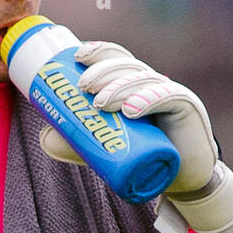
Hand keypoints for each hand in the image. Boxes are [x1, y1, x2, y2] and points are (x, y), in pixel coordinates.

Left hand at [40, 40, 232, 232]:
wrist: (180, 181)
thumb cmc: (144, 158)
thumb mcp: (105, 149)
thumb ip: (78, 142)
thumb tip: (44, 137)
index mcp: (134, 84)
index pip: (117, 58)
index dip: (99, 52)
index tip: (77, 56)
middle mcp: (153, 83)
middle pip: (128, 65)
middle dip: (104, 71)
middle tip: (83, 86)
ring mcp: (172, 94)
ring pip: (145, 79)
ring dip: (121, 87)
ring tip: (101, 103)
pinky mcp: (188, 109)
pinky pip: (169, 97)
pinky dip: (149, 99)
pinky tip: (133, 109)